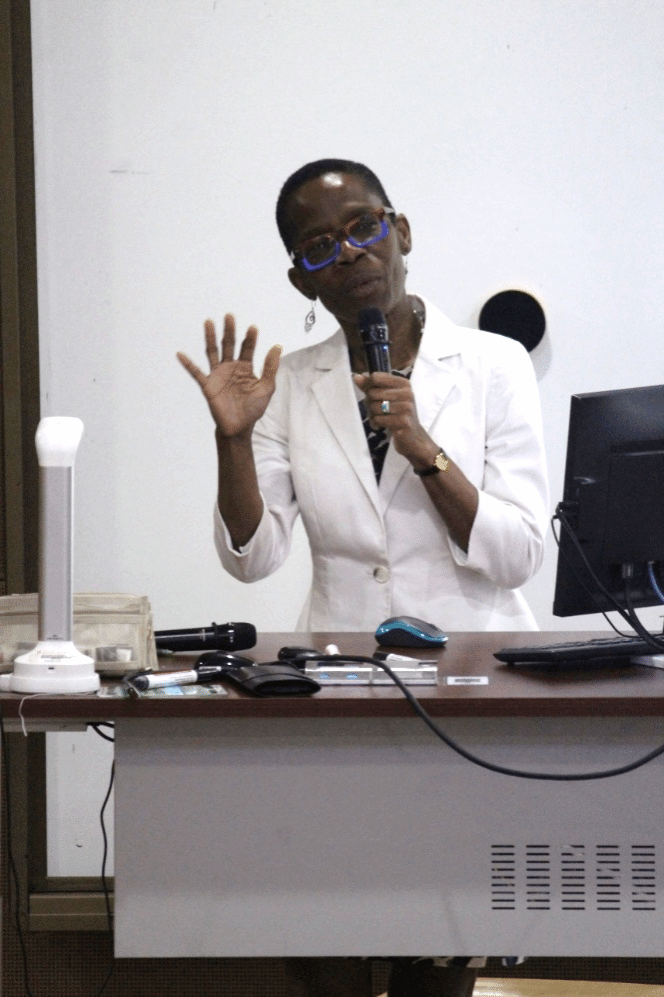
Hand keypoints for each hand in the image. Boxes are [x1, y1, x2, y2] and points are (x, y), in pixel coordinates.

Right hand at [177, 315, 281, 437]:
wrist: (240, 427)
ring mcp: (218, 375)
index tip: (253, 328)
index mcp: (245, 367)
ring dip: (210, 337)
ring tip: (208, 322)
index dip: (250, 339)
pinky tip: (180, 354)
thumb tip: (277, 346)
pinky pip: (196, 373)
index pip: (247, 348)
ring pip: (213, 352)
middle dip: (230, 331)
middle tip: (229, 316)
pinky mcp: (208, 385)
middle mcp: (230, 367)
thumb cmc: (253, 408)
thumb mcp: (266, 387)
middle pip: (229, 345)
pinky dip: (188, 364)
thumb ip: (270, 368)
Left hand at [353, 371, 433, 463]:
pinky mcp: (404, 421)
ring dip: (372, 415)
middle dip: (370, 403)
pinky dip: (376, 423)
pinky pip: (378, 419)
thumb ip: (371, 386)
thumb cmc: (397, 414)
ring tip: (380, 418)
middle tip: (377, 410)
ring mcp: (406, 407)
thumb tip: (356, 376)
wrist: (412, 436)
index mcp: (403, 383)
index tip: (375, 395)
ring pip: (374, 407)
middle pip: (372, 393)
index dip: (369, 387)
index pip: (375, 377)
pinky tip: (382, 425)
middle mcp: (407, 393)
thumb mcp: (386, 397)